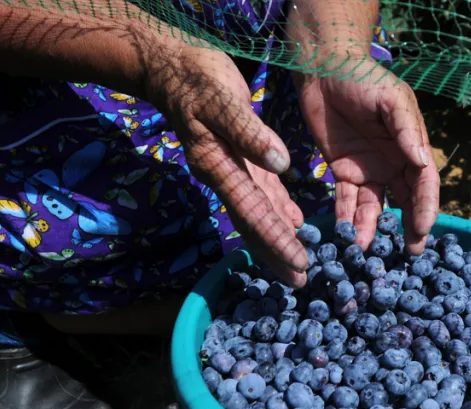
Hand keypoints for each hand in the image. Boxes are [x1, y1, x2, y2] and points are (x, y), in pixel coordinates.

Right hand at [144, 39, 307, 286]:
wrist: (171, 65)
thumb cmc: (196, 78)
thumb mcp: (223, 100)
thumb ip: (250, 132)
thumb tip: (280, 164)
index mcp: (218, 166)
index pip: (252, 212)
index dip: (275, 239)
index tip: (298, 264)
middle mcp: (223, 175)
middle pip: (253, 222)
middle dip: (275, 253)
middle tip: (300, 282)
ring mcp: (230, 168)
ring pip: (258, 211)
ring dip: (278, 237)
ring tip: (299, 263)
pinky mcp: (238, 157)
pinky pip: (260, 192)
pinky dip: (277, 209)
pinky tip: (295, 221)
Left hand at [294, 60, 439, 254]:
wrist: (324, 71)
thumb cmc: (364, 79)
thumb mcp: (392, 100)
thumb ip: (406, 130)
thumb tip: (423, 163)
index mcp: (412, 146)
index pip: (424, 183)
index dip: (425, 207)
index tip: (423, 230)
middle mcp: (394, 163)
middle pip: (404, 202)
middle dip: (407, 228)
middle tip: (408, 254)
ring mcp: (368, 170)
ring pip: (373, 207)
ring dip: (370, 228)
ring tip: (364, 250)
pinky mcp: (342, 171)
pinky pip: (346, 200)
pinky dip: (346, 217)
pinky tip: (345, 235)